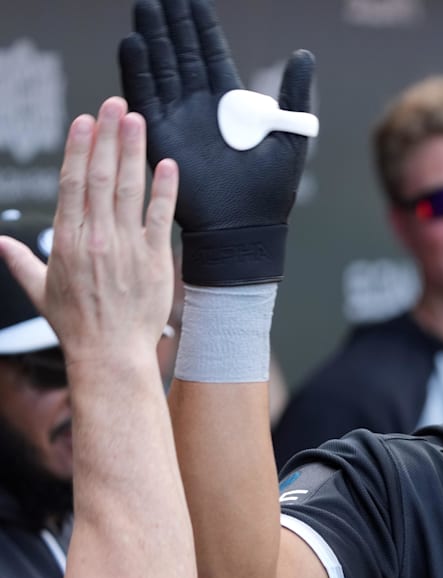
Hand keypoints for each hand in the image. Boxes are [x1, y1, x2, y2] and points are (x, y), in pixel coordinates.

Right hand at [0, 97, 176, 362]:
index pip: (73, 183)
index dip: (79, 149)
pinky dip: (164, 190)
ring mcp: (126, 246)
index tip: (85, 121)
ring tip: (138, 120)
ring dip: (134, 152)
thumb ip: (20, 260)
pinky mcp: (155, 259)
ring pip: (129, 189)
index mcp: (67, 240)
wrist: (110, 354)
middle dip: (108, 137)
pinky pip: (159, 217)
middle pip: (101, 177)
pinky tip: (169, 164)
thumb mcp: (41, 291)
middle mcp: (96, 237)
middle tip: (115, 103)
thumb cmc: (76, 324)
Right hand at [118, 0, 314, 285]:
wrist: (245, 228)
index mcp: (231, 105)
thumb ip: (292, 94)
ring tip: (144, 5)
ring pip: (161, 67)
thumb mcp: (288, 136)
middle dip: (172, 22)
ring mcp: (178, 118)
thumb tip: (304, 54)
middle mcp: (201, 107)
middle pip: (182, 53)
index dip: (201, 26)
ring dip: (152, 37)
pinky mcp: (160, 135)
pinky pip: (146, 97)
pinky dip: (137, 70)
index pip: (211, 54)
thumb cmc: (270, 191)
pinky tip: (133, 43)